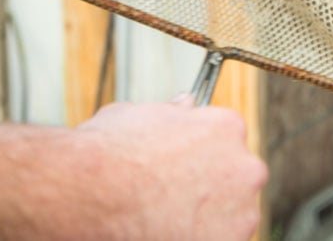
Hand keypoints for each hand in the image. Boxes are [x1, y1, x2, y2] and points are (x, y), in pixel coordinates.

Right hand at [77, 96, 267, 239]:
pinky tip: (167, 232)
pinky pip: (219, 240)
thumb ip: (173, 113)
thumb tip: (183, 105)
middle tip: (174, 193)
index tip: (184, 164)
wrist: (89, 194)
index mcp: (226, 127)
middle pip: (236, 177)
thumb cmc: (109, 152)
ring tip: (166, 217)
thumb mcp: (139, 114)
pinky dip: (199, 238)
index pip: (227, 139)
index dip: (201, 152)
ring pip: (231, 215)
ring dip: (207, 217)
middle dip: (210, 185)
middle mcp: (243, 167)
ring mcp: (241, 212)